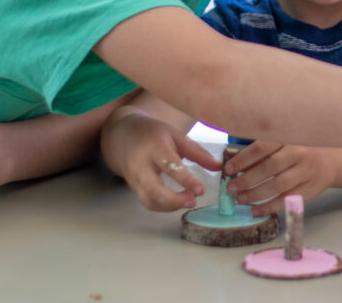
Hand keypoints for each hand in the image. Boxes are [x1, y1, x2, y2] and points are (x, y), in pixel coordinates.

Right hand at [100, 112, 219, 211]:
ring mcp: (135, 179)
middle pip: (153, 190)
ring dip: (170, 206)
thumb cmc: (154, 134)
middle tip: (193, 202)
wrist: (123, 136)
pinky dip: (163, 207)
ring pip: (149, 200)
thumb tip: (219, 167)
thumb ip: (197, 152)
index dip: (186, 180)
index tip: (201, 190)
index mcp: (155, 148)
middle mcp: (141, 166)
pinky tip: (178, 202)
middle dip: (174, 200)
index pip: (170, 166)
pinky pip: (147, 202)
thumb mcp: (176, 135)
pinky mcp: (134, 189)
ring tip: (189, 201)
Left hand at [224, 141, 336, 215]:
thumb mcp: (284, 145)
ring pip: (278, 185)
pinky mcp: (309, 189)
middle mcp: (299, 153)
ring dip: (256, 194)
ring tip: (240, 199)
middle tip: (231, 188)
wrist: (330, 161)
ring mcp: (305, 172)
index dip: (242, 160)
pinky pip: (286, 200)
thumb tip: (235, 167)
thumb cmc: (300, 151)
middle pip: (269, 167)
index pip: (262, 148)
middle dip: (246, 179)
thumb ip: (264, 153)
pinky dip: (269, 207)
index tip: (228, 170)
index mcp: (288, 138)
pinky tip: (255, 210)